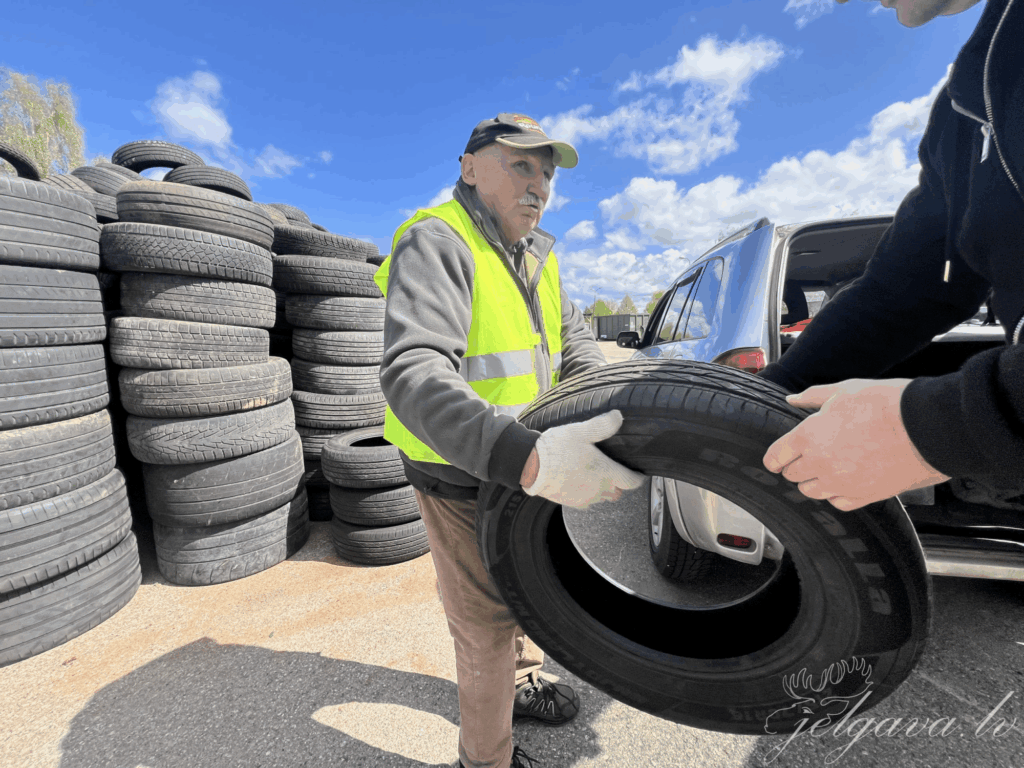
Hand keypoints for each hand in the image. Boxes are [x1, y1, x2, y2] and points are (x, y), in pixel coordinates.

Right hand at [522, 410, 645, 507]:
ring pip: (602, 498)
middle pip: (618, 492)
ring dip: (603, 489)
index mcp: (606, 473)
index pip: (631, 482)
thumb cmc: (557, 450)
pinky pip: (586, 501)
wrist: (532, 467)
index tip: (639, 474)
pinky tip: (579, 481)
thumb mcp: (582, 431)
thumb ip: (602, 425)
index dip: (638, 478)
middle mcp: (599, 490)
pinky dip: (587, 493)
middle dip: (619, 484)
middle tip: (615, 471)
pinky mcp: (571, 502)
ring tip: (596, 476)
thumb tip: (618, 416)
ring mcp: (585, 498)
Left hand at [762, 379, 950, 509]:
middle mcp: (820, 464)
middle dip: (795, 466)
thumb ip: (813, 397)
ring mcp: (841, 483)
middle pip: (793, 475)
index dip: (774, 457)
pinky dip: (836, 494)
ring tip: (825, 468)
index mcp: (808, 437)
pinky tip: (843, 481)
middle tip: (805, 457)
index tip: (776, 458)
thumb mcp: (844, 391)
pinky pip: (838, 502)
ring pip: (812, 492)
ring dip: (813, 481)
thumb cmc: (887, 404)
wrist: (926, 427)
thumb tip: (793, 399)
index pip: (776, 456)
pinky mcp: (864, 496)